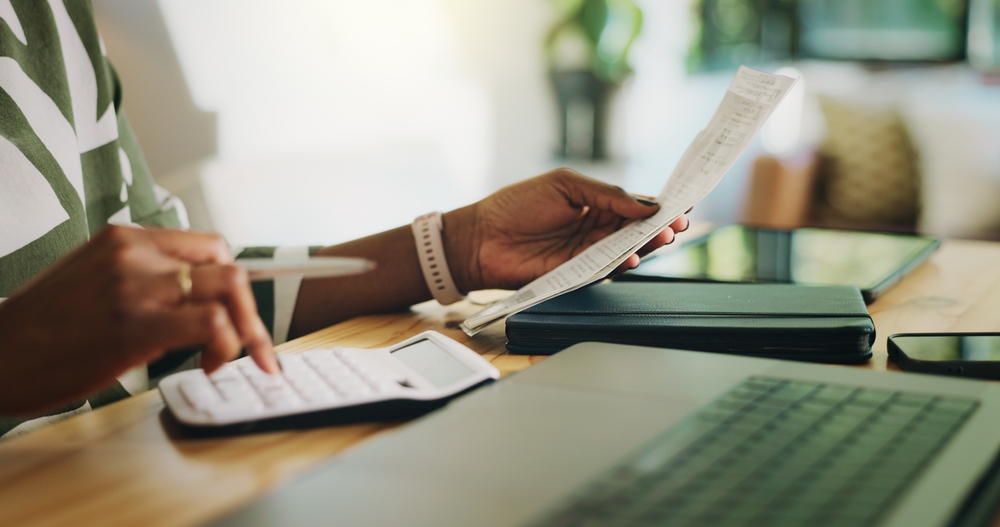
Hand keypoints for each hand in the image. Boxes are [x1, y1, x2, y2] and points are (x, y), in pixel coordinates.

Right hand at [0, 226, 275, 414]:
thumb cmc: (42, 330)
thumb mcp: (94, 281)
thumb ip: (141, 279)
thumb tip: (193, 304)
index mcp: (125, 238)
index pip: (208, 246)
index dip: (232, 285)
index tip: (239, 316)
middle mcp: (135, 252)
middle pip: (228, 266)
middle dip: (249, 311)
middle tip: (251, 346)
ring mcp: (137, 284)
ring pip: (231, 288)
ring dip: (245, 331)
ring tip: (222, 360)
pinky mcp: (136, 324)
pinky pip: (213, 322)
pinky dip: (228, 346)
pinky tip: (205, 365)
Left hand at [443, 169, 688, 290]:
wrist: (480, 237)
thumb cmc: (515, 205)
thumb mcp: (565, 185)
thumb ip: (605, 194)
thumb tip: (644, 203)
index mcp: (595, 203)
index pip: (635, 205)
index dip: (660, 205)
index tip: (684, 202)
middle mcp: (595, 230)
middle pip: (637, 231)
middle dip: (661, 227)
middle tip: (679, 223)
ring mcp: (586, 253)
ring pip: (625, 251)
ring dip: (646, 246)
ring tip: (661, 237)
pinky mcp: (575, 274)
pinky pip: (604, 270)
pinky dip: (619, 264)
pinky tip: (630, 256)